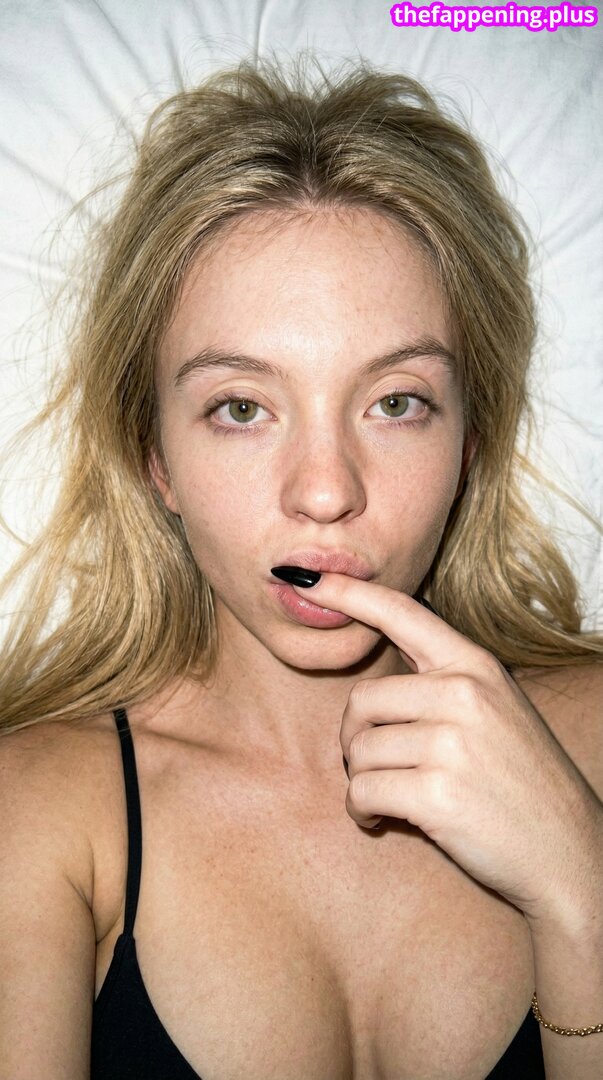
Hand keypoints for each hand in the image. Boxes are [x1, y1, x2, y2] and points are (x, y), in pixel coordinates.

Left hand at [292, 573, 600, 924]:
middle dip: (355, 739)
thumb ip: (442, 679)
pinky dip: (362, 812)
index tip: (309, 578)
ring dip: (361, 783)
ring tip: (391, 799)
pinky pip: (362, 792)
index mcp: (475, 666)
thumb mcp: (495, 708)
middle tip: (375, 767)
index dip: (350, 593)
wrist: (566, 850)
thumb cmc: (520, 781)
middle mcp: (464, 694)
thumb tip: (379, 637)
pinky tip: (383, 820)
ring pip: (358, 752)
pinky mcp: (437, 794)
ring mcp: (452, 743)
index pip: (402, 613)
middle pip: (361, 701)